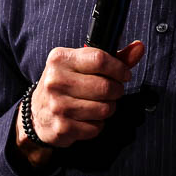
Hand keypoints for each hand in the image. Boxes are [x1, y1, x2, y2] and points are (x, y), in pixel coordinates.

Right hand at [17, 41, 145, 161]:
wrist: (36, 114)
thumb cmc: (65, 85)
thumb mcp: (81, 65)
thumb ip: (112, 57)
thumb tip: (139, 47)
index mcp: (60, 59)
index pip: (99, 59)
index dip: (119, 68)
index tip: (124, 74)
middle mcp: (55, 81)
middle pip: (106, 86)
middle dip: (116, 91)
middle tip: (112, 92)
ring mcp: (58, 106)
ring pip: (105, 109)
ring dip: (108, 108)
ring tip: (98, 105)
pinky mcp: (62, 128)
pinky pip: (96, 127)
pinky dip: (97, 125)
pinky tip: (86, 119)